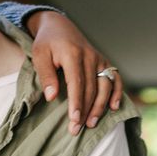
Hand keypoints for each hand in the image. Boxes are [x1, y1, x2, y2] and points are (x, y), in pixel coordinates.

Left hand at [27, 11, 123, 134]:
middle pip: (91, 88)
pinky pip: (115, 78)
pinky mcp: (104, 61)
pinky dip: (117, 92)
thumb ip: (46, 75)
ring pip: (105, 86)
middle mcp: (89, 56)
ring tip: (92, 124)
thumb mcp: (39, 56)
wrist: (59, 25)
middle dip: (85, 111)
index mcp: (73, 55)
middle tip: (76, 130)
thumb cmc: (46, 43)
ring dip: (100, 106)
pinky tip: (114, 107)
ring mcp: (99, 59)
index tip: (74, 120)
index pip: (77, 83)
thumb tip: (51, 97)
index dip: (76, 103)